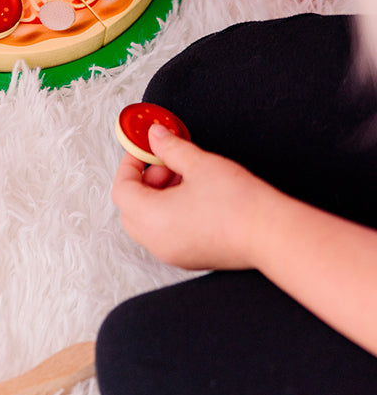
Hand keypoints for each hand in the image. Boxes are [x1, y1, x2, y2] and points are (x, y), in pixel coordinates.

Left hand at [112, 124, 273, 270]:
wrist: (272, 233)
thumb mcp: (197, 163)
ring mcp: (173, 253)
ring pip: (147, 221)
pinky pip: (165, 233)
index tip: (143, 148)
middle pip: (131, 207)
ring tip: (186, 177)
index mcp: (150, 219)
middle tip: (167, 163)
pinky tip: (195, 196)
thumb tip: (154, 137)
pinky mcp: (191, 258)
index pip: (122, 189)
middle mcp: (156, 241)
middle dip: (144, 180)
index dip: (130, 164)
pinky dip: (169, 213)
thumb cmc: (237, 202)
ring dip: (157, 196)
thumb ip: (170, 148)